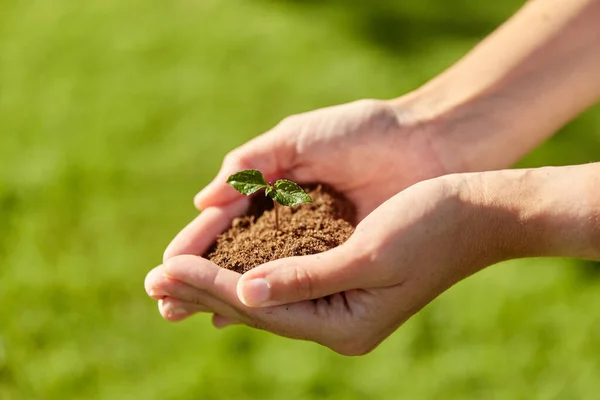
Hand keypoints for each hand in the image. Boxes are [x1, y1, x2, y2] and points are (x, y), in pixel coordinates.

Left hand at [145, 175, 503, 354]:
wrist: (479, 213)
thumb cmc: (431, 226)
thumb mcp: (369, 255)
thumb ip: (305, 279)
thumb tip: (244, 293)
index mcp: (345, 326)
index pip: (260, 308)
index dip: (208, 287)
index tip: (162, 271)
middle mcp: (339, 324)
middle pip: (256, 307)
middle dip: (202, 289)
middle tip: (150, 281)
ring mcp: (341, 306)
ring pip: (266, 295)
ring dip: (219, 282)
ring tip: (173, 276)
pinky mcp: (343, 281)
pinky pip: (284, 282)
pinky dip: (249, 272)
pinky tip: (223, 270)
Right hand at [149, 97, 451, 332]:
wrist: (428, 145)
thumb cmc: (364, 132)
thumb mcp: (299, 138)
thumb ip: (251, 165)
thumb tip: (202, 202)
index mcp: (276, 187)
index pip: (228, 222)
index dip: (197, 244)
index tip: (165, 266)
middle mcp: (291, 220)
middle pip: (238, 254)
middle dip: (200, 275)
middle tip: (161, 299)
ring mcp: (317, 242)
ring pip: (263, 273)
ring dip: (225, 293)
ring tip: (186, 313)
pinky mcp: (344, 259)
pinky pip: (300, 282)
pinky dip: (270, 298)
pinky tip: (240, 316)